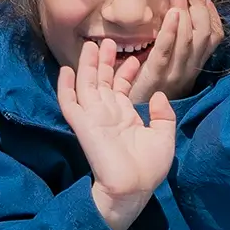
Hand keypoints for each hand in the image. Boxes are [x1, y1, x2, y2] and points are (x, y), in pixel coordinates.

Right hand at [58, 40, 177, 229]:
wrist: (134, 188)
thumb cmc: (148, 168)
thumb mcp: (164, 136)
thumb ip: (162, 115)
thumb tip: (158, 95)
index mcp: (125, 117)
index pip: (122, 88)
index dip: (126, 72)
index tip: (134, 57)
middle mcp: (108, 114)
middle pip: (103, 81)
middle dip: (105, 61)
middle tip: (108, 41)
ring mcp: (94, 118)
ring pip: (87, 85)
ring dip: (87, 66)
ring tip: (91, 45)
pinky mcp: (83, 124)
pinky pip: (70, 103)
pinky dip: (65, 87)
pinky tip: (65, 70)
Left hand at [127, 0, 224, 103]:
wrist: (130, 130)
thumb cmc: (142, 97)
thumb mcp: (164, 72)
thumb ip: (170, 52)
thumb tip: (172, 21)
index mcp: (192, 70)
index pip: (213, 37)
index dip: (211, 13)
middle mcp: (188, 72)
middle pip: (204, 33)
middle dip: (199, 5)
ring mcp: (174, 76)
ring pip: (190, 39)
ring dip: (186, 11)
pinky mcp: (156, 78)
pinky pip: (167, 51)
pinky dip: (170, 31)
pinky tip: (171, 13)